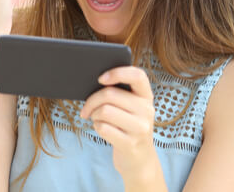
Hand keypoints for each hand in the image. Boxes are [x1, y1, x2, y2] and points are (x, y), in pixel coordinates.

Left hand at [80, 66, 161, 184]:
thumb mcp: (131, 109)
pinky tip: (101, 129)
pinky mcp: (130, 143)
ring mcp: (140, 128)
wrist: (139, 160)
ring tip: (96, 119)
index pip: (137, 75)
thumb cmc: (128, 128)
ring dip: (94, 115)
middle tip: (86, 109)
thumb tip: (94, 83)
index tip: (100, 78)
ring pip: (104, 111)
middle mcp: (147, 111)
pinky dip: (96, 127)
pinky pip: (103, 128)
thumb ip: (120, 94)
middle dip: (92, 101)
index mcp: (146, 97)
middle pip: (110, 94)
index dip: (117, 72)